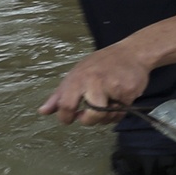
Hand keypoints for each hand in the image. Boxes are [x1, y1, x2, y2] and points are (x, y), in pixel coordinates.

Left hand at [37, 41, 154, 125]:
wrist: (132, 53)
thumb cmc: (101, 64)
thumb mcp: (76, 74)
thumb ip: (60, 95)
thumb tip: (43, 111)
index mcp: (79, 78)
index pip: (66, 104)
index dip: (65, 117)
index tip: (68, 119)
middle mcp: (96, 82)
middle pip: (93, 115)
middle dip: (89, 120)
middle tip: (88, 116)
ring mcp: (114, 88)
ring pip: (108, 117)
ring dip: (105, 117)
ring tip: (105, 105)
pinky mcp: (129, 93)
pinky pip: (122, 113)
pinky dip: (118, 111)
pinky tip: (117, 100)